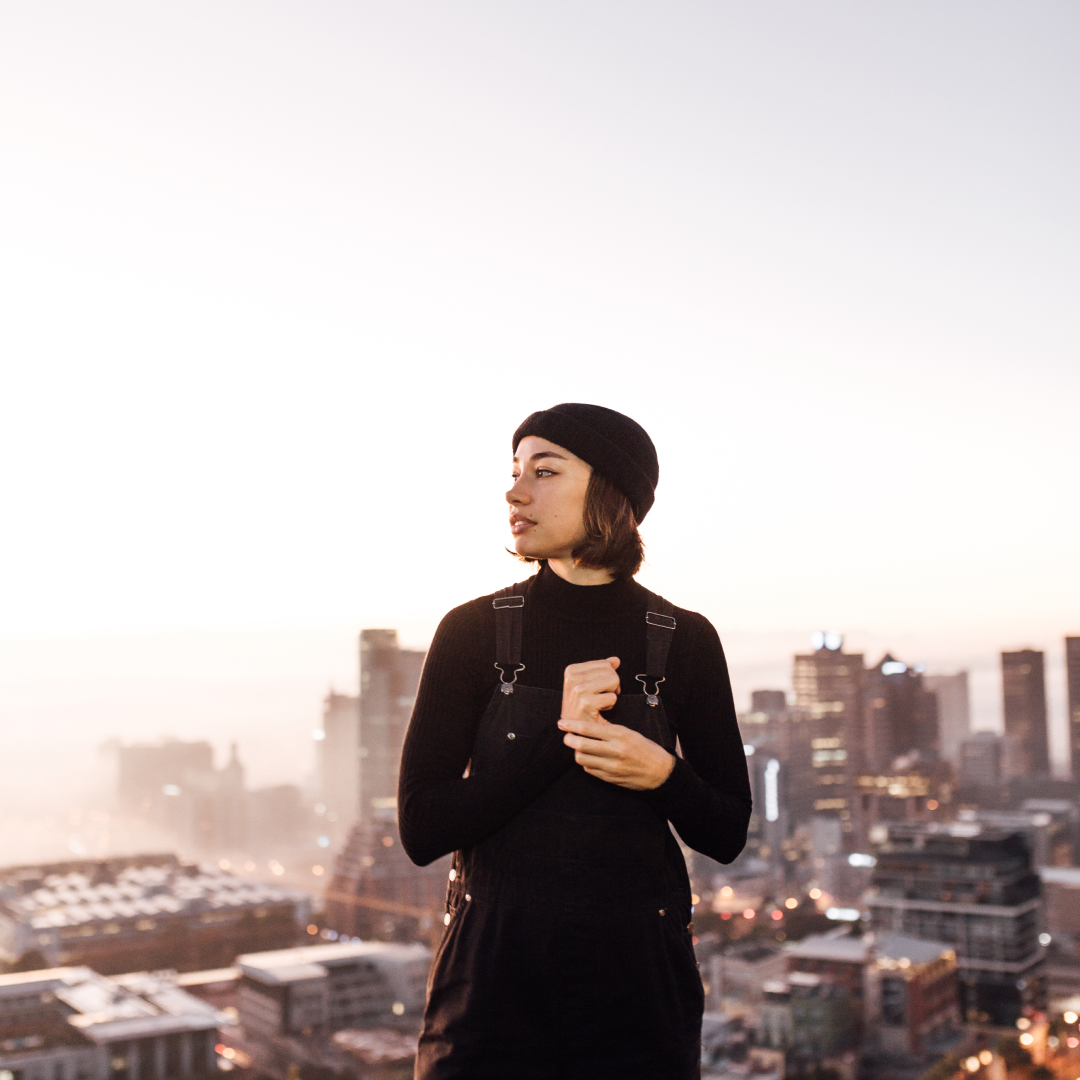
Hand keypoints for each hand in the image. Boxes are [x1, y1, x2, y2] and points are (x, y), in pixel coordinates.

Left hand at [557, 713, 675, 791]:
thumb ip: (609, 730)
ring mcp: (611, 767)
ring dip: (577, 752)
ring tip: (579, 747)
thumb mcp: (629, 733)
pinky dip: (586, 763)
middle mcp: (615, 751)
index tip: (562, 722)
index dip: (572, 725)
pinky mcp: (609, 779)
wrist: (659, 772)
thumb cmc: (644, 748)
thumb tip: (587, 726)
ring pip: (582, 759)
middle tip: (566, 736)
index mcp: (620, 735)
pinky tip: (589, 758)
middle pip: (581, 745)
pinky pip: (589, 770)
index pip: (590, 728)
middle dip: (569, 739)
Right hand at [561, 657, 621, 723]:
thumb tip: (615, 660)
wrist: (576, 730)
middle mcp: (572, 678)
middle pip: (610, 672)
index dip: (607, 677)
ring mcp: (578, 690)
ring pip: (613, 682)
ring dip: (611, 695)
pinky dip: (610, 705)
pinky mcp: (586, 703)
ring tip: (598, 703)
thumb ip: (602, 669)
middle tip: (600, 697)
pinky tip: (598, 710)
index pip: (605, 664)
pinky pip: (613, 697)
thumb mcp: (588, 684)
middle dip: (611, 685)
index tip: (597, 689)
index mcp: (571, 670)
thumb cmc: (582, 707)